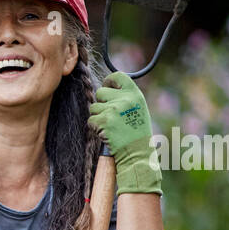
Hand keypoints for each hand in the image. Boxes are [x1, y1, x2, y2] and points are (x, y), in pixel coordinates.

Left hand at [87, 72, 162, 195]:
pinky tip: (106, 133)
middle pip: (100, 92)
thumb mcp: (137, 109)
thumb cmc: (137, 133)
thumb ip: (124, 97)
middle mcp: (124, 99)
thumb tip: (105, 88)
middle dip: (101, 103)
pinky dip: (95, 127)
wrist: (137, 153)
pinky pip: (91, 120)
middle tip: (110, 115)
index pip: (117, 76)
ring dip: (98, 117)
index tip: (107, 87)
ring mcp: (113, 110)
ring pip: (93, 107)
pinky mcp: (103, 121)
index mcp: (135, 94)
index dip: (108, 81)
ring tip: (110, 126)